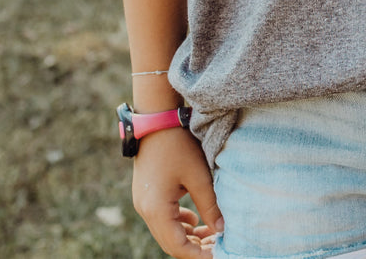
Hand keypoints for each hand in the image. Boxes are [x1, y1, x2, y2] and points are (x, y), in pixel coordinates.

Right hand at [131, 127, 224, 257]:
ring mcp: (144, 203)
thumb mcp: (198, 175)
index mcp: (156, 209)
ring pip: (166, 231)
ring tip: (212, 234)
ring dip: (188, 236)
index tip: (218, 254)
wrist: (156, 121)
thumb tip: (222, 230)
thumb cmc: (178, 145)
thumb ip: (210, 204)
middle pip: (170, 242)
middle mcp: (145, 210)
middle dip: (194, 248)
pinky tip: (196, 220)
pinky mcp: (147, 195)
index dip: (198, 255)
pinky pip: (163, 218)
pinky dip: (179, 223)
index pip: (177, 246)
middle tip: (218, 246)